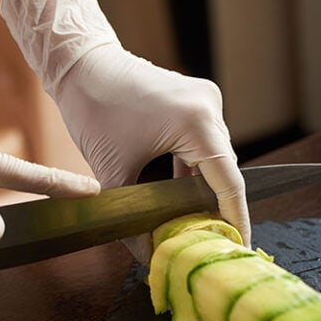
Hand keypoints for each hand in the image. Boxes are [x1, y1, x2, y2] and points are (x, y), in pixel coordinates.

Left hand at [0, 0, 249, 257]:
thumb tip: (147, 256)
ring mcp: (204, 100)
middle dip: (217, 208)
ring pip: (213, 159)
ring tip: (196, 225)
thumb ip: (132, 216)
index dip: (235, 219)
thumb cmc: (93, 109)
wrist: (81, 64)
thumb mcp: (112, 171)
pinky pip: (202, 144)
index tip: (239, 248)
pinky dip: (193, 171)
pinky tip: (182, 197)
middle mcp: (209, 107)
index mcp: (197, 122)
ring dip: (204, 190)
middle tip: (210, 243)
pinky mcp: (193, 101)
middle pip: (224, 171)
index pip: (228, 183)